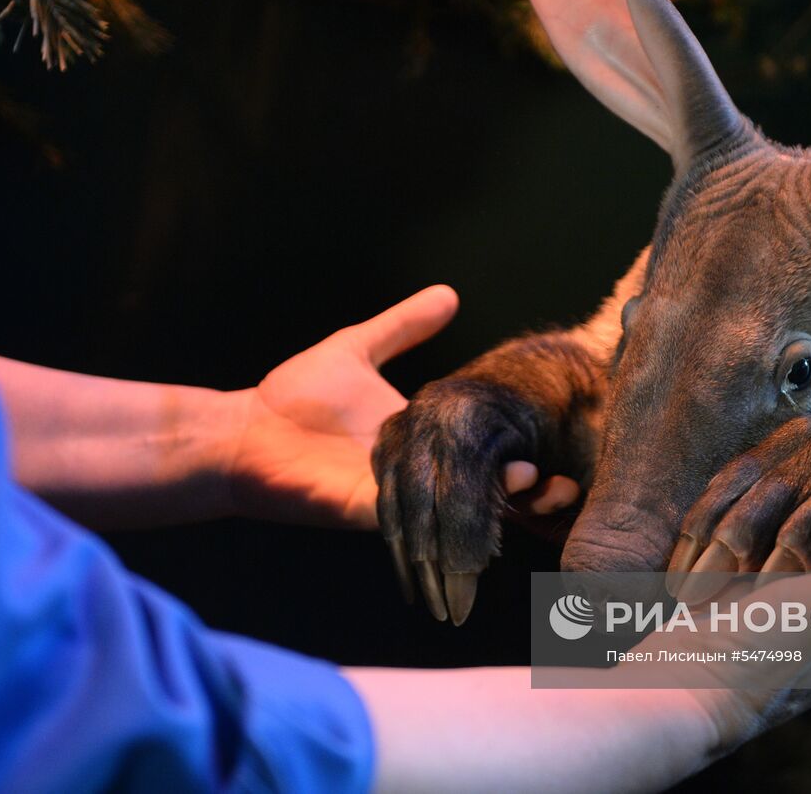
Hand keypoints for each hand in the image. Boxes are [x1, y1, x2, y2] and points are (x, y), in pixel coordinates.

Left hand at [227, 286, 578, 530]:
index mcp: (422, 440)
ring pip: (457, 509)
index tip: (559, 448)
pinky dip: (448, 511)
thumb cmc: (292, 396)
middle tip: (567, 485)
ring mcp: (395, 496)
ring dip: (498, 504)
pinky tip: (479, 497)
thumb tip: (449, 294)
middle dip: (526, 494)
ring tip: (537, 483)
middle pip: (480, 490)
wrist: (242, 430)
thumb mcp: (357, 349)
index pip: (480, 452)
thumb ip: (402, 327)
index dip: (519, 455)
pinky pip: (416, 515)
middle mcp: (417, 474)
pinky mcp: (367, 510)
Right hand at [373, 377, 582, 624]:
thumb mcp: (562, 448)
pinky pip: (385, 495)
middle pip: (422, 508)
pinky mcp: (388, 434)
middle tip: (453, 614)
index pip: (458, 501)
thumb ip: (545, 488)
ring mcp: (403, 422)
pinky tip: (412, 576)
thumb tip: (555, 499)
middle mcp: (428, 414)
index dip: (463, 555)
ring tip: (435, 604)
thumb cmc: (554, 419)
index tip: (467, 604)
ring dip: (413, 562)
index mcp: (470, 414)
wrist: (526, 375)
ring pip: (396, 505)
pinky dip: (398, 538)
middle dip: (437, 568)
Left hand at [667, 417, 810, 591]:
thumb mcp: (793, 468)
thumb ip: (748, 496)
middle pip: (753, 512)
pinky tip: (806, 604)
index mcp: (780, 444)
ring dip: (768, 577)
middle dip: (720, 564)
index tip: (676, 583)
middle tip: (697, 602)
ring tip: (745, 610)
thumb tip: (689, 545)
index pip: (723, 490)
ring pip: (798, 534)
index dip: (696, 538)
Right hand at [685, 524, 810, 752]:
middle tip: (775, 518)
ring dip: (758, 547)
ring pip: (776, 564)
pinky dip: (732, 561)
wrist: (678, 690)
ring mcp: (776, 633)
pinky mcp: (733, 626)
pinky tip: (720, 553)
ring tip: (743, 539)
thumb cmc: (761, 649)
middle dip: (795, 536)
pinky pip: (741, 577)